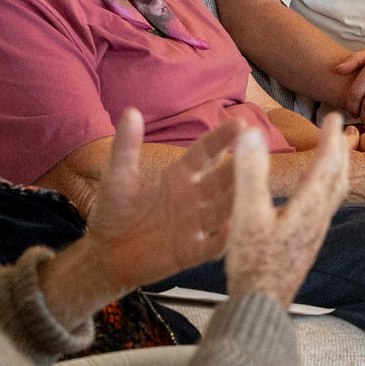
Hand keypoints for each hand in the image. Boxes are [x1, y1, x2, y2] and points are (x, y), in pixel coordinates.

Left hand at [80, 109, 238, 291]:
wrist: (105, 254)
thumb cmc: (113, 212)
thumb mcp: (118, 178)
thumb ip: (126, 147)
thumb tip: (130, 111)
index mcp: (178, 176)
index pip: (204, 153)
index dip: (221, 139)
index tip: (240, 123)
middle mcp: (193, 198)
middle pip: (221, 180)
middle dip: (240, 167)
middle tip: (260, 152)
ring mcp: (194, 225)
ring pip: (222, 210)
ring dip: (237, 199)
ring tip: (254, 187)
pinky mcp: (189, 252)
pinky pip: (210, 246)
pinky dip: (222, 240)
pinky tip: (231, 230)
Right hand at [224, 114, 348, 306]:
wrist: (261, 306)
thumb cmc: (253, 263)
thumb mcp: (247, 215)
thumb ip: (250, 173)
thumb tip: (250, 134)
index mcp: (307, 208)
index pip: (326, 164)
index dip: (331, 139)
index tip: (335, 117)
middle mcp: (317, 219)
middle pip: (337, 179)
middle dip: (339, 151)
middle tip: (339, 130)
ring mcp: (314, 233)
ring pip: (334, 195)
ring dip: (336, 170)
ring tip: (333, 156)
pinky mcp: (307, 244)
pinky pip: (326, 207)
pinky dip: (326, 189)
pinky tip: (313, 196)